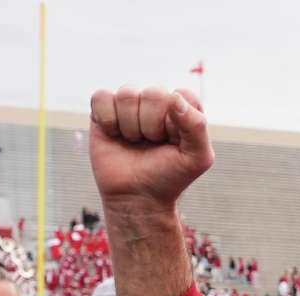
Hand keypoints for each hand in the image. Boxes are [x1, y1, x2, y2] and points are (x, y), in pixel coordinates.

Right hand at [88, 86, 212, 219]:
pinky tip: (115, 135)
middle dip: (152, 126)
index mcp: (184, 108)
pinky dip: (108, 120)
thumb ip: (197, 126)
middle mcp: (157, 102)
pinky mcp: (105, 110)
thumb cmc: (169, 177)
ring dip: (130, 126)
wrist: (137, 197)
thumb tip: (174, 98)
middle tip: (152, 144)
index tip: (174, 142)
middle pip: (153, 94)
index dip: (176, 121)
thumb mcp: (197, 158)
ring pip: (127, 94)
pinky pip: (102, 97)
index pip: (182, 95)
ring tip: (135, 142)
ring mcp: (131, 105)